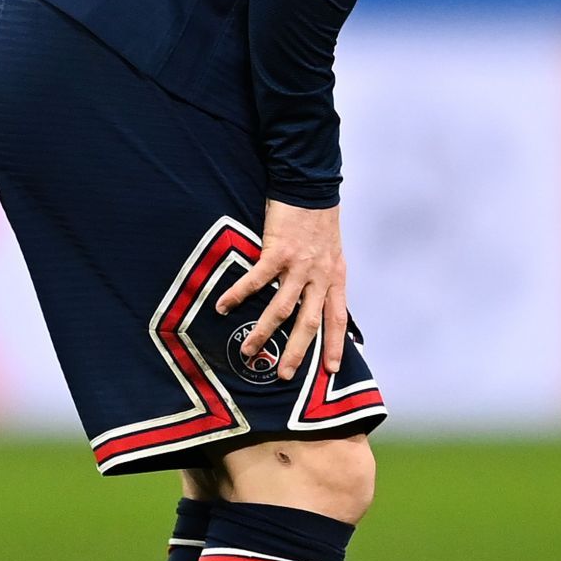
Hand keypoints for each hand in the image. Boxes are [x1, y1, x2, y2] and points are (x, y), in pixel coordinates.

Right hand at [215, 199, 348, 382]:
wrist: (311, 185)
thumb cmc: (318, 219)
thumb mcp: (332, 252)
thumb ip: (325, 277)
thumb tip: (318, 299)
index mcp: (334, 276)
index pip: (337, 317)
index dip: (334, 343)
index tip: (330, 368)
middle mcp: (320, 275)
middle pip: (309, 322)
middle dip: (296, 351)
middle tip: (284, 374)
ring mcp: (299, 265)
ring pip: (282, 308)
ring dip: (263, 331)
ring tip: (248, 350)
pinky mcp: (278, 251)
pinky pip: (257, 280)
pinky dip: (239, 294)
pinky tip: (223, 306)